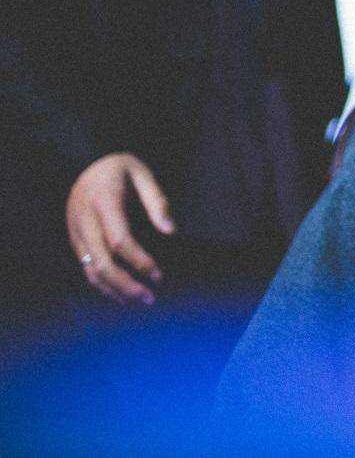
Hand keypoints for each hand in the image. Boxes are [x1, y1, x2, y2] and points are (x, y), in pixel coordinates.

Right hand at [66, 153, 174, 306]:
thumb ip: (157, 202)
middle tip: (151, 299)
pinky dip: (103, 284)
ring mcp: (76, 232)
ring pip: (91, 270)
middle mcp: (85, 220)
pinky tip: (122, 293)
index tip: (159, 276)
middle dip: (126, 285)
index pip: (120, 240)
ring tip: (139, 301)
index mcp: (103, 202)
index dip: (139, 261)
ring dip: (114, 290)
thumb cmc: (120, 168)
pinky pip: (86, 268)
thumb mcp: (142, 174)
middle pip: (102, 263)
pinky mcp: (74, 239)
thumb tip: (171, 231)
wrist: (84, 162)